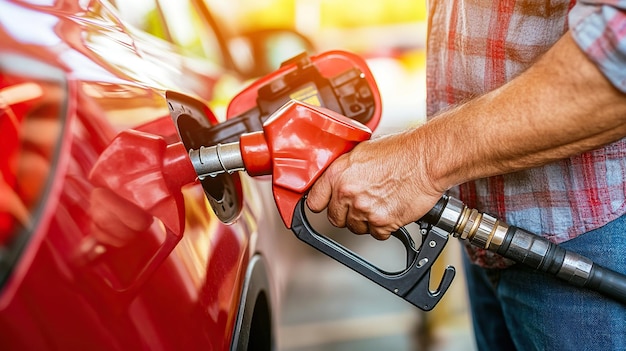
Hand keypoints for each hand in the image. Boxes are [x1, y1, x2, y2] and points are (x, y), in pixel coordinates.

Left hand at [306, 131, 443, 239]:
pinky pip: (377, 234)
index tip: (325, 205)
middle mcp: (348, 193)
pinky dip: (384, 227)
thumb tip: (336, 180)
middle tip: (360, 203)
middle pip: (335, 218)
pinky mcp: (382, 222)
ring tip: (379, 203)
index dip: (322, 203)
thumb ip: (344, 169)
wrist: (426, 159)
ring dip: (365, 221)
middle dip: (345, 213)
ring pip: (356, 228)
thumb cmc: (401, 151)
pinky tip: (389, 210)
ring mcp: (364, 209)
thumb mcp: (361, 151)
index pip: (314, 201)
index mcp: (338, 174)